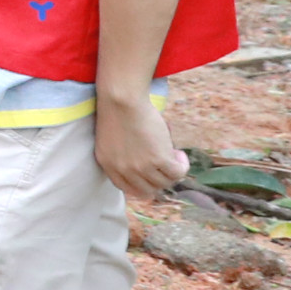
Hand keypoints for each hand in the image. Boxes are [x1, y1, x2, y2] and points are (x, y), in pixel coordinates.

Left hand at [93, 89, 186, 203]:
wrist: (122, 99)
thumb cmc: (118, 112)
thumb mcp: (112, 141)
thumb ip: (123, 157)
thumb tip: (148, 168)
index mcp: (108, 166)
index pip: (128, 189)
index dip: (143, 184)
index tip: (152, 174)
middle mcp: (123, 170)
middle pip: (148, 190)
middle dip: (159, 179)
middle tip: (165, 163)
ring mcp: (140, 167)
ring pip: (165, 182)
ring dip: (173, 170)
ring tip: (173, 153)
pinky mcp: (158, 159)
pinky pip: (178, 173)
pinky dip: (183, 165)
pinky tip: (180, 153)